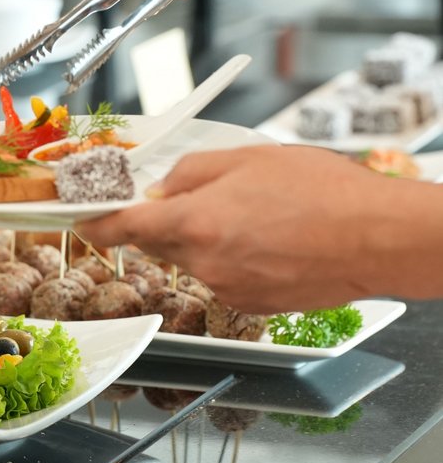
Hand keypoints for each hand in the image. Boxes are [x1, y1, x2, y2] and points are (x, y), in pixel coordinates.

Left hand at [75, 145, 442, 312]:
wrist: (379, 238)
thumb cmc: (325, 193)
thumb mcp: (248, 157)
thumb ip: (192, 172)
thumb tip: (162, 188)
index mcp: (195, 223)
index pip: (122, 228)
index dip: (96, 223)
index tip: (83, 221)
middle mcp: (204, 262)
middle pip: (159, 241)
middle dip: (169, 220)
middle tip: (208, 199)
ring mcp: (226, 288)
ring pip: (195, 259)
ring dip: (209, 239)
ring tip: (259, 217)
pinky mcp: (249, 305)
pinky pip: (224, 277)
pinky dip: (235, 260)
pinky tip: (272, 243)